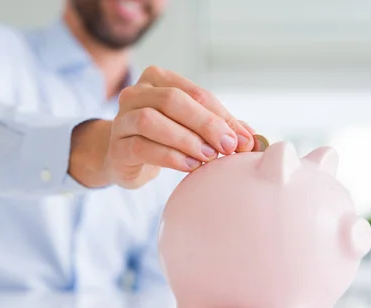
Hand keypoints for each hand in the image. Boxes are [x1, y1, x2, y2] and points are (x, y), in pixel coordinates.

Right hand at [69, 66, 255, 188]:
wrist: (124, 157)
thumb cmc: (164, 137)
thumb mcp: (193, 127)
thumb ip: (220, 127)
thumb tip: (252, 139)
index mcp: (158, 79)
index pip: (195, 93)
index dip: (221, 116)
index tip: (242, 139)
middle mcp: (135, 93)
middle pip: (172, 101)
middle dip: (205, 124)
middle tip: (227, 147)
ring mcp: (122, 119)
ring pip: (151, 121)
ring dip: (185, 139)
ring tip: (208, 157)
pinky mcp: (117, 148)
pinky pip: (142, 147)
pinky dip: (170, 156)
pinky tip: (189, 166)